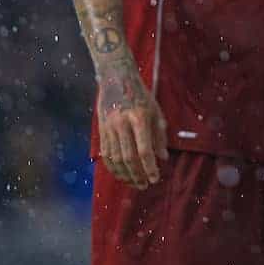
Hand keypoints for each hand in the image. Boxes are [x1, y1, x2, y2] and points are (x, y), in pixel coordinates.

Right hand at [96, 60, 168, 188]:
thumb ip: (159, 135)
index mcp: (138, 118)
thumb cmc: (141, 95)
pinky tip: (121, 173)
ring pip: (114, 158)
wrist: (116, 79)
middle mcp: (121, 124)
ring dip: (124, 174)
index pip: (144, 149)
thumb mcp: (155, 111)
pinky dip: (113, 167)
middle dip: (136, 174)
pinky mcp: (100, 130)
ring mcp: (108, 128)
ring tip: (134, 182)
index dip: (149, 167)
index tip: (155, 179)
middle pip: (127, 157)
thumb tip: (163, 158)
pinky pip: (105, 154)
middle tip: (144, 185)